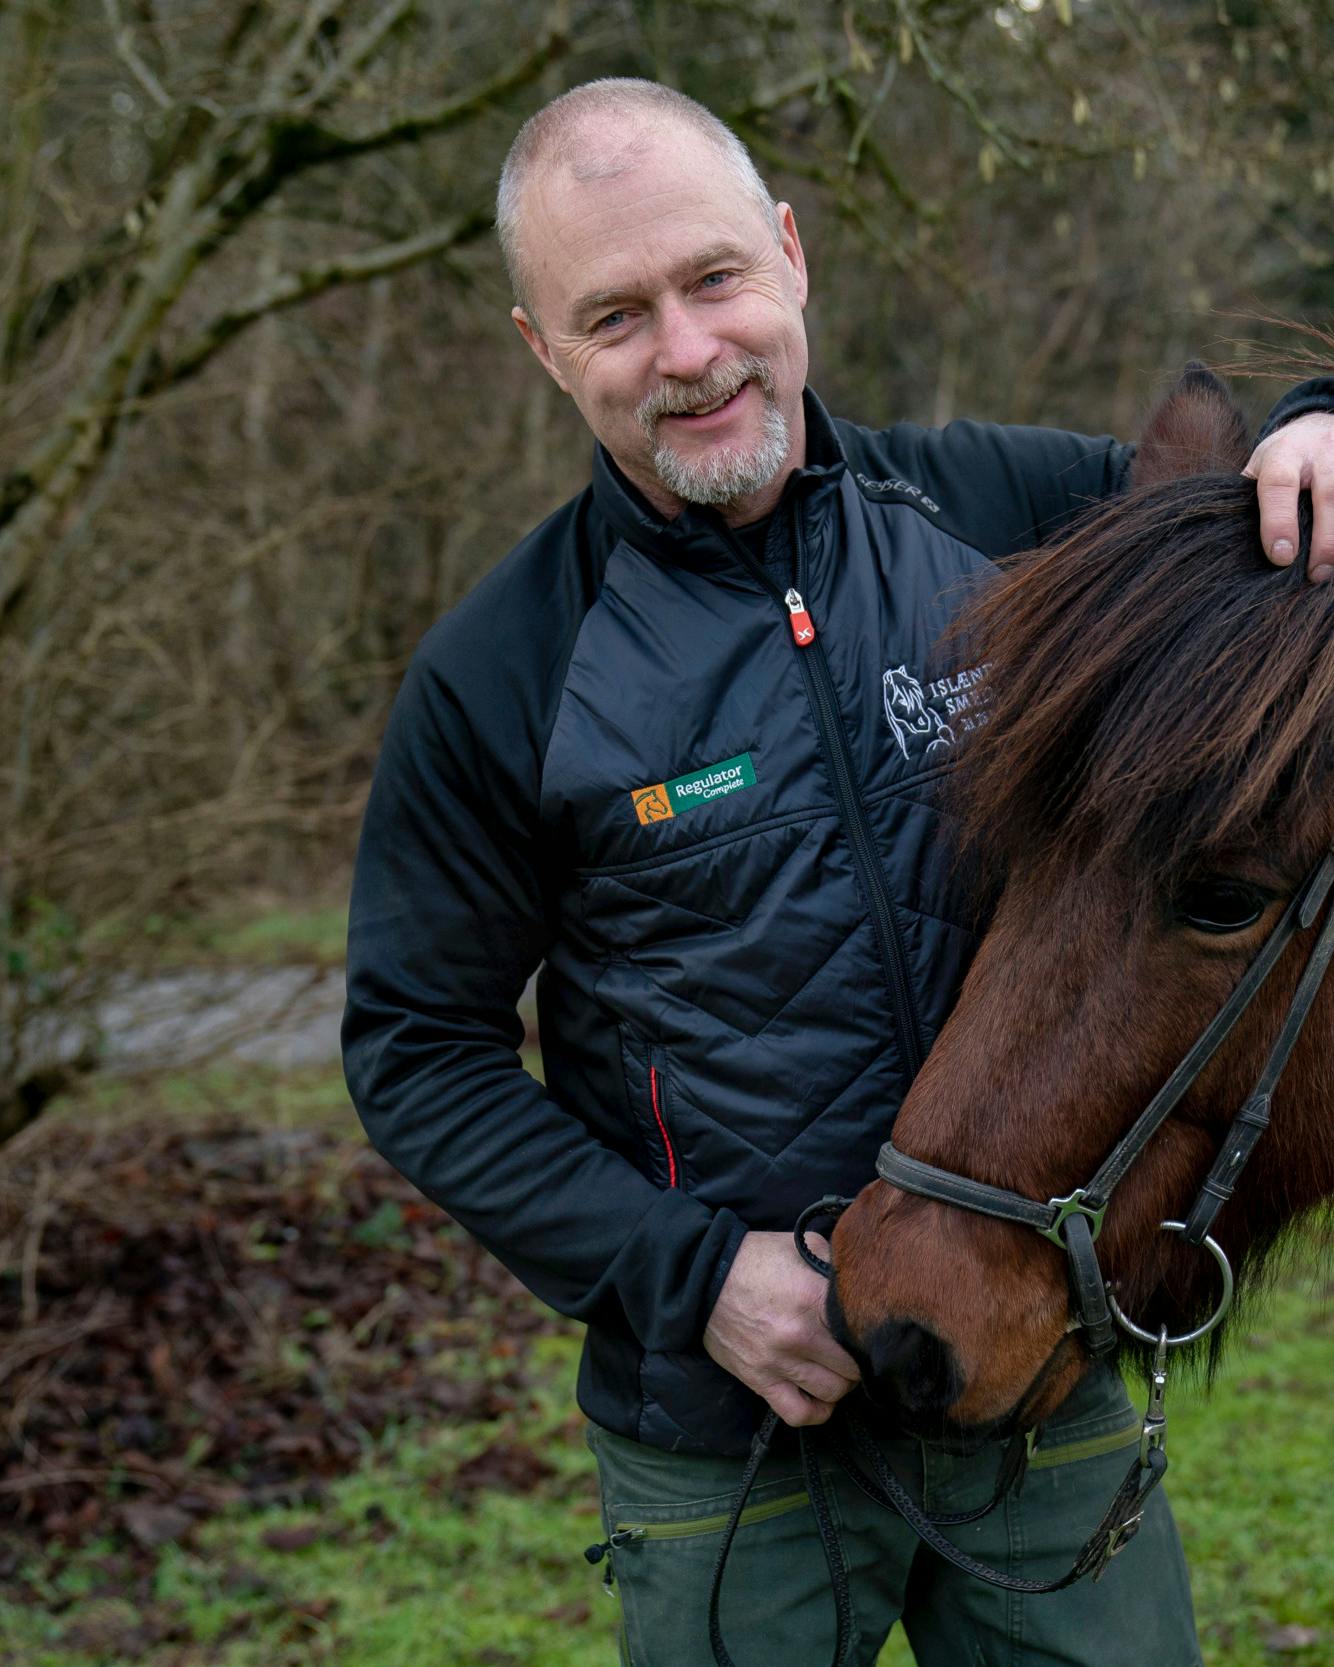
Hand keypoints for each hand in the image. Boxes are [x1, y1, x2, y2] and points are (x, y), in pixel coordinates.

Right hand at [703, 1230, 860, 1426]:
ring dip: (842, 1383)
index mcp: (813, 1297)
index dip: (870, 1330)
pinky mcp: (759, 1380)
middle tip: (854, 1351)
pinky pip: (799, 1413)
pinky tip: (820, 1397)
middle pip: (853, 1366)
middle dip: (859, 1359)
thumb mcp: (802, 1246)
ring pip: (833, 1392)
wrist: (704, 1278)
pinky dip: (816, 1411)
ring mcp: (778, 1361)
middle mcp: (799, 1334)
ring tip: (838, 1370)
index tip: (867, 1328)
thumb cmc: (757, 1259)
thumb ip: (836, 1264)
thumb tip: (863, 1282)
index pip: (862, 1330)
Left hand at [1243, 411, 1333, 579]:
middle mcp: (1321, 455)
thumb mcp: (1260, 467)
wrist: (1319, 427)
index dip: (1279, 522)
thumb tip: (1236, 542)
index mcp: (1284, 454)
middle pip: (1328, 497)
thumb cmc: (1282, 457)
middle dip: (1324, 540)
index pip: (1279, 485)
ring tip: (1329, 571)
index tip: (1281, 557)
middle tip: (1315, 574)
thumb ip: (1250, 497)